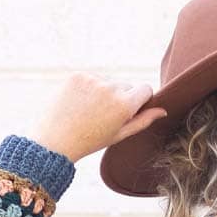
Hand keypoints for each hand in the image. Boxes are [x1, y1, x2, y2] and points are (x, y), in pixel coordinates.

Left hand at [31, 72, 168, 162]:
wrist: (54, 141)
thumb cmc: (89, 141)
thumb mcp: (119, 135)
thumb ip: (142, 121)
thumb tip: (162, 111)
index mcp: (125, 105)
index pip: (145, 89)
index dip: (141, 99)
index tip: (132, 109)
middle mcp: (111, 88)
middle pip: (126, 86)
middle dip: (120, 98)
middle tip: (103, 117)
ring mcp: (93, 79)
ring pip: (107, 82)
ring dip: (102, 93)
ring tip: (87, 112)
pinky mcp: (77, 75)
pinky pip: (90, 78)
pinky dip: (87, 88)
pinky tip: (78, 104)